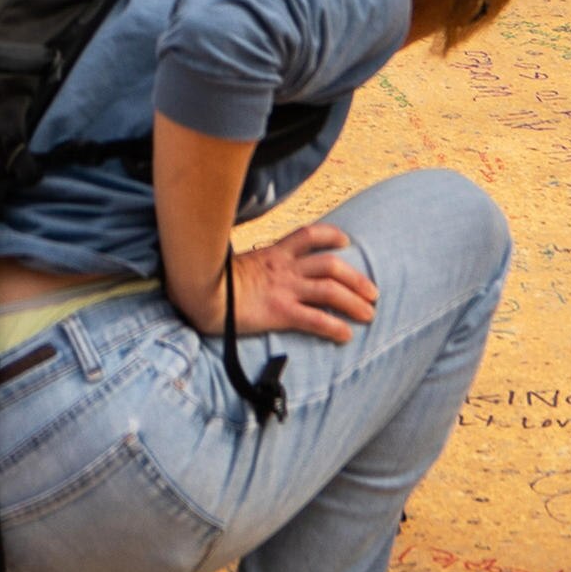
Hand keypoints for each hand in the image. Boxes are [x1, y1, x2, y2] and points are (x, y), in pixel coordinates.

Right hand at [195, 222, 376, 343]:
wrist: (198, 294)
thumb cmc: (212, 281)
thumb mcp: (237, 264)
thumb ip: (254, 265)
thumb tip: (256, 271)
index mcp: (273, 253)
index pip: (308, 236)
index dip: (331, 236)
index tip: (346, 242)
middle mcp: (284, 268)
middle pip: (330, 265)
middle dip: (356, 278)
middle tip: (373, 292)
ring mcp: (283, 289)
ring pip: (329, 290)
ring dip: (354, 301)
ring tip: (369, 314)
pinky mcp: (280, 312)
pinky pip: (315, 319)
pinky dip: (334, 327)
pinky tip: (346, 336)